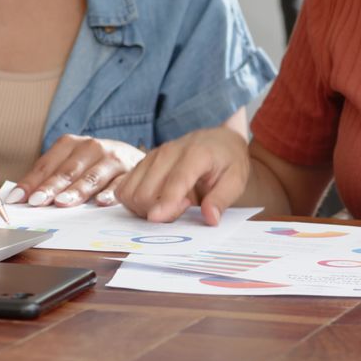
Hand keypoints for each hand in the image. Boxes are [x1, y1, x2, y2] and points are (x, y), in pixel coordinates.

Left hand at [5, 135, 144, 207]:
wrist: (136, 159)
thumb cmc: (97, 165)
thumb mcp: (73, 164)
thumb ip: (50, 178)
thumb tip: (20, 197)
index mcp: (72, 144)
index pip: (47, 164)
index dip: (30, 182)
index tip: (17, 199)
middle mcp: (92, 148)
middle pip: (67, 170)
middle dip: (50, 187)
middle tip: (36, 202)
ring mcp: (112, 160)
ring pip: (91, 177)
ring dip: (76, 191)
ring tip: (62, 203)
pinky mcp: (130, 172)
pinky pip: (119, 184)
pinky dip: (110, 193)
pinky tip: (101, 202)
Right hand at [116, 127, 249, 224]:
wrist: (218, 141)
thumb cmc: (228, 162)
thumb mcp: (236, 181)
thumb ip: (221, 200)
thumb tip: (210, 218)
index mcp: (195, 154)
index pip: (175, 181)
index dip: (165, 203)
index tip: (158, 219)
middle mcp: (168, 152)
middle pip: (145, 191)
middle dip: (158, 210)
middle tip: (184, 208)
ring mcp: (152, 156)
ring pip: (130, 192)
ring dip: (143, 208)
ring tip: (170, 204)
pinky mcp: (143, 163)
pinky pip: (124, 189)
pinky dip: (134, 202)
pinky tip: (155, 201)